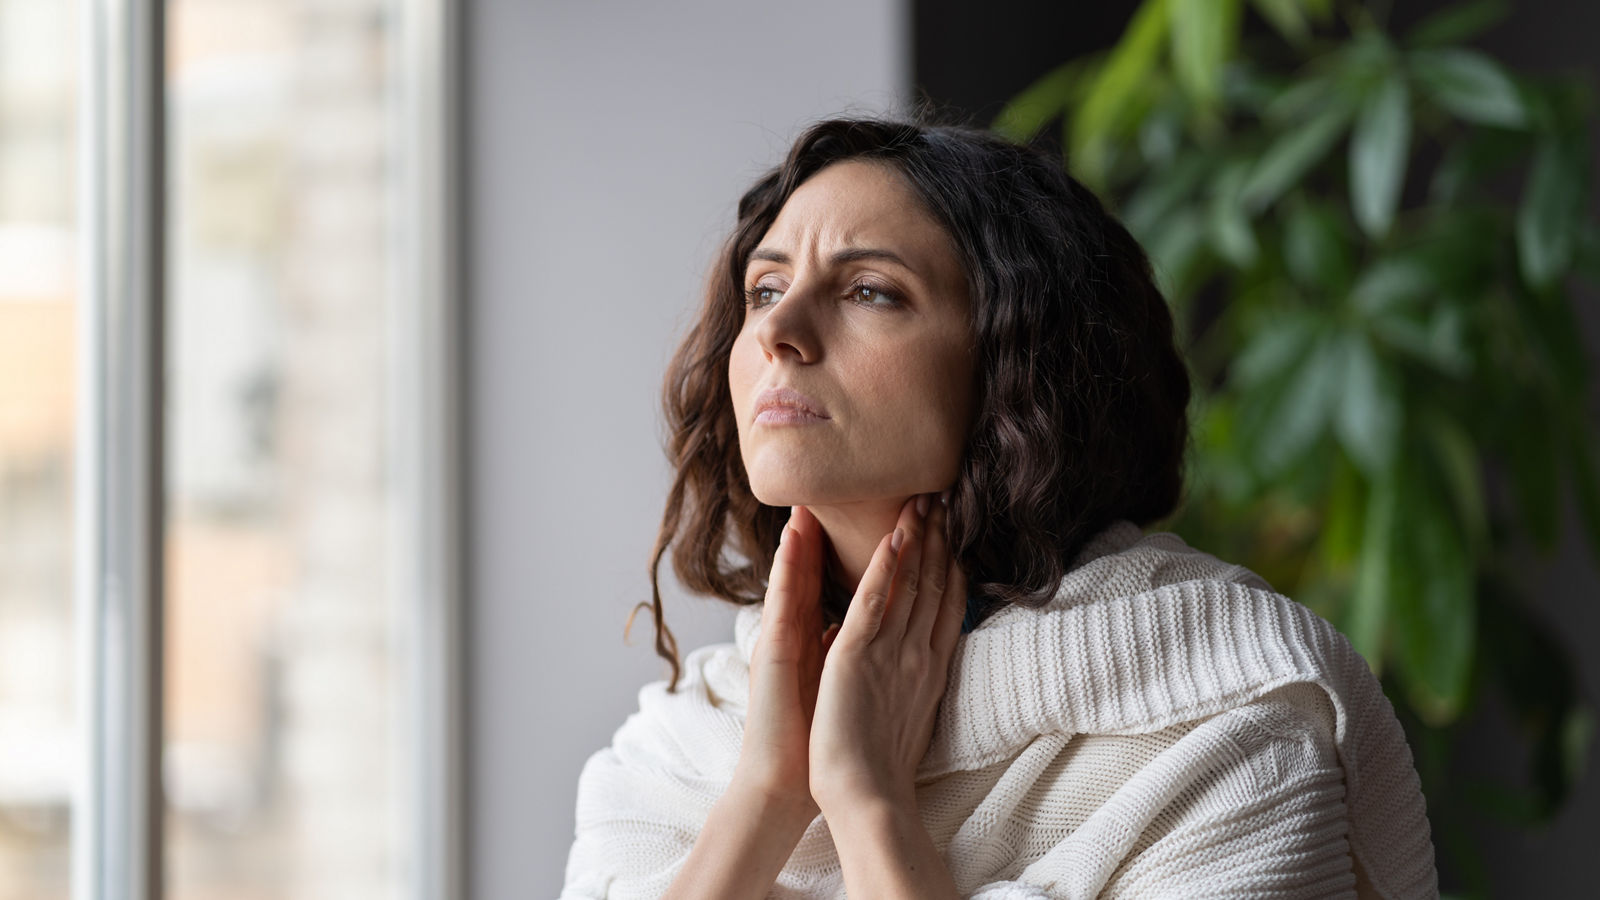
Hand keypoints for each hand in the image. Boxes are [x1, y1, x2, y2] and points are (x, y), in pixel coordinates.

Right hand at [730, 504, 838, 821]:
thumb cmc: (815, 743)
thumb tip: (857, 627)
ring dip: (809, 531)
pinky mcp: (774, 651)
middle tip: (862, 485)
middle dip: (836, 524)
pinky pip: (788, 598)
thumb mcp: (840, 685)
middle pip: (819, 565)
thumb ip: (843, 651)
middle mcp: (798, 631)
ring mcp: (783, 638)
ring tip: (819, 492)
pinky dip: (793, 565)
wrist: (784, 783)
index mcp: (819, 637)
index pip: (843, 580)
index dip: (862, 545)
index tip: (892, 511)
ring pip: (798, 573)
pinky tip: (799, 535)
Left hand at [809, 492, 967, 814]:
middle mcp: (917, 653)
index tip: (956, 529)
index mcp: (928, 667)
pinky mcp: (857, 657)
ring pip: (908, 585)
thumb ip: (917, 677)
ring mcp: (890, 653)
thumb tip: (923, 657)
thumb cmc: (880, 765)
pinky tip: (893, 538)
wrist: (866, 798)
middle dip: (939, 539)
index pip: (946, 603)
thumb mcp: (909, 710)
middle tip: (945, 497)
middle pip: (933, 584)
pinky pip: (873, 604)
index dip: (951, 563)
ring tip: (922, 500)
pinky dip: (884, 570)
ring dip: (916, 539)